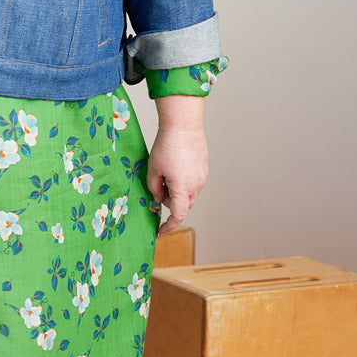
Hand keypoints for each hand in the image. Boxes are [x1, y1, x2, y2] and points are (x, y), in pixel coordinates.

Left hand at [146, 95, 207, 234]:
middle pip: (183, 204)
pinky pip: (193, 182)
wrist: (184, 125)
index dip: (169, 226)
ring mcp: (202, 177)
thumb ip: (153, 188)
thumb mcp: (152, 169)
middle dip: (170, 202)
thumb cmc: (167, 146)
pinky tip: (174, 166)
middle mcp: (196, 185)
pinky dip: (183, 181)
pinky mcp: (203, 168)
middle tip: (157, 189)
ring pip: (189, 193)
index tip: (160, 231)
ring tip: (165, 173)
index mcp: (182, 188)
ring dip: (176, 191)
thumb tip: (157, 197)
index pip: (178, 215)